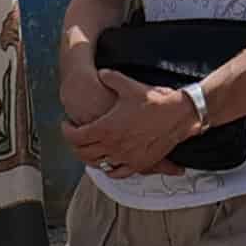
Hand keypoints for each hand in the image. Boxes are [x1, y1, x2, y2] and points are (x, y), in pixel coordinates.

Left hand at [69, 73, 207, 171]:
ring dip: (89, 158)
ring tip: (89, 149)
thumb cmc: (154, 101)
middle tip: (75, 138)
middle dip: (75, 146)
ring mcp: (125, 157)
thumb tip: (102, 73)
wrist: (178, 115)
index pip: (76, 136)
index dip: (67, 131)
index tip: (67, 125)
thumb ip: (111, 78)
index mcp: (106, 128)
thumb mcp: (128, 85)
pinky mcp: (139, 164)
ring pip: (98, 165)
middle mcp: (113, 146)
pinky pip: (117, 173)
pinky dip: (109, 170)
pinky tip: (109, 163)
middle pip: (83, 153)